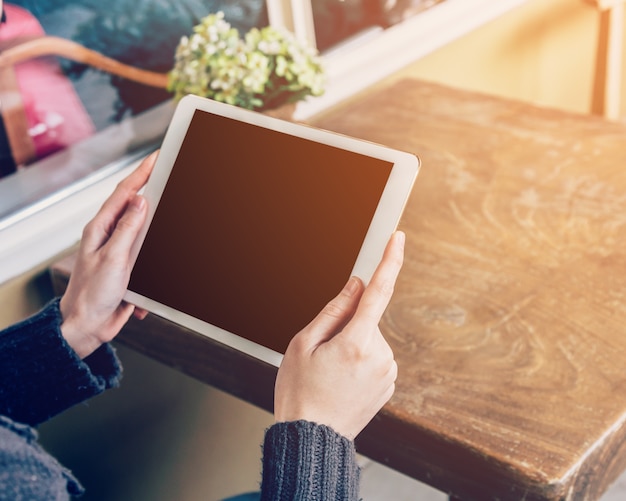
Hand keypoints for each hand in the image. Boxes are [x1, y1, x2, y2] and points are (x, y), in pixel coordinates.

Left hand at [59, 151, 156, 358]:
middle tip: (169, 174)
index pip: (125, 193)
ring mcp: (120, 250)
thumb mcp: (114, 258)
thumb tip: (140, 201)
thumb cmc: (92, 293)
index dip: (142, 172)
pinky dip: (156, 257)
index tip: (157, 157)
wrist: (87, 325)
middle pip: (135, 206)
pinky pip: (149, 255)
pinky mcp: (129, 266)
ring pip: (145, 229)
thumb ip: (128, 228)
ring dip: (158, 225)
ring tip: (171, 208)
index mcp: (101, 228)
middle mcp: (110, 236)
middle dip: (152, 189)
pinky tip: (161, 256)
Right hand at [274, 231, 404, 439]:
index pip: (378, 292)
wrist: (313, 438)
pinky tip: (342, 380)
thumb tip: (356, 286)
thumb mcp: (303, 344)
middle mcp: (379, 355)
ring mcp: (387, 372)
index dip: (389, 261)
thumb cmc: (301, 393)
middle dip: (346, 325)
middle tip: (322, 353)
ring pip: (370, 339)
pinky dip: (360, 360)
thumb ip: (333, 310)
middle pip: (366, 320)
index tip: (397, 238)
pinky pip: (375, 357)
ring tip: (331, 372)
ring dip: (353, 345)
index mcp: (356, 343)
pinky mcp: (389, 384)